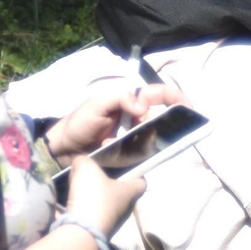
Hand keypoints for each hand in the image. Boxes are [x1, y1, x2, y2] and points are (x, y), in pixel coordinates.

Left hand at [45, 84, 184, 163]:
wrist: (63, 151)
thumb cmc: (78, 124)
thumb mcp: (96, 104)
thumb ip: (119, 98)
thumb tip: (142, 106)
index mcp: (127, 100)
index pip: (156, 93)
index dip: (174, 96)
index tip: (187, 106)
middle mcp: (134, 116)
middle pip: (160, 115)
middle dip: (167, 121)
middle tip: (166, 130)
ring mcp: (133, 135)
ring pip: (155, 134)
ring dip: (157, 138)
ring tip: (153, 144)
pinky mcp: (130, 152)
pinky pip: (146, 151)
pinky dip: (149, 153)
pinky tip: (145, 156)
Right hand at [62, 152, 143, 237]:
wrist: (81, 230)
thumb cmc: (93, 196)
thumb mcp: (86, 169)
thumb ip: (84, 160)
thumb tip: (80, 161)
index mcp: (130, 192)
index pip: (142, 181)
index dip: (136, 172)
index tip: (127, 166)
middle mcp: (125, 208)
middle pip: (122, 192)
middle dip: (110, 183)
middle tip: (96, 173)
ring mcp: (113, 222)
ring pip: (107, 204)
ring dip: (96, 197)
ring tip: (80, 186)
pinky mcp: (98, 230)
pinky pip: (94, 215)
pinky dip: (85, 208)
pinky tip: (73, 201)